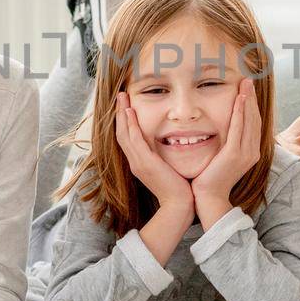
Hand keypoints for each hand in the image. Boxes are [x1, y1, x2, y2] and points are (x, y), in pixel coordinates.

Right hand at [113, 90, 193, 208]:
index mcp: (139, 163)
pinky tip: (130, 112)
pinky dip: (130, 125)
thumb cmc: (179, 188)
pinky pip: (134, 140)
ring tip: (122, 97)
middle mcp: (135, 162)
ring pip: (124, 134)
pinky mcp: (145, 163)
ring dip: (122, 114)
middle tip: (120, 95)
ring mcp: (138, 163)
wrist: (179, 205)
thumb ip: (165, 157)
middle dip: (119, 113)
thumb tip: (172, 145)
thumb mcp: (168, 169)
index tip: (125, 106)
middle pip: (121, 133)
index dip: (124, 121)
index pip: (127, 138)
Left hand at [191, 78, 260, 227]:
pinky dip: (240, 112)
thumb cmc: (210, 177)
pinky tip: (239, 98)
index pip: (253, 122)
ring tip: (246, 83)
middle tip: (249, 79)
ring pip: (249, 121)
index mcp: (251, 151)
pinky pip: (238, 129)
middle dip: (252, 98)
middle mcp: (252, 152)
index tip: (247, 88)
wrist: (208, 198)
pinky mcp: (235, 155)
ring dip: (248, 100)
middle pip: (254, 118)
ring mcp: (245, 154)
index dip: (252, 104)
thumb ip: (226, 142)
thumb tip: (221, 128)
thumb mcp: (222, 157)